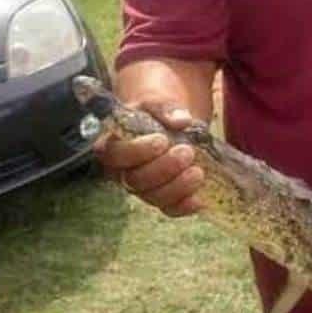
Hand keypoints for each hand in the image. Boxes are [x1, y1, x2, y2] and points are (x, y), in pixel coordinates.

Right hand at [93, 100, 204, 216]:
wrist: (170, 125)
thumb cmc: (156, 114)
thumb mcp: (157, 103)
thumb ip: (165, 108)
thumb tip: (181, 119)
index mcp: (113, 146)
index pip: (115, 155)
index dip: (137, 151)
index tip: (162, 140)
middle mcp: (123, 172)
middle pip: (135, 180)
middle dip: (163, 168)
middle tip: (187, 152)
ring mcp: (143, 188)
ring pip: (152, 197)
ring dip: (176, 187)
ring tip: (197, 173)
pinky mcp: (162, 198)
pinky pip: (169, 208)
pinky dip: (183, 206)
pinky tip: (198, 200)